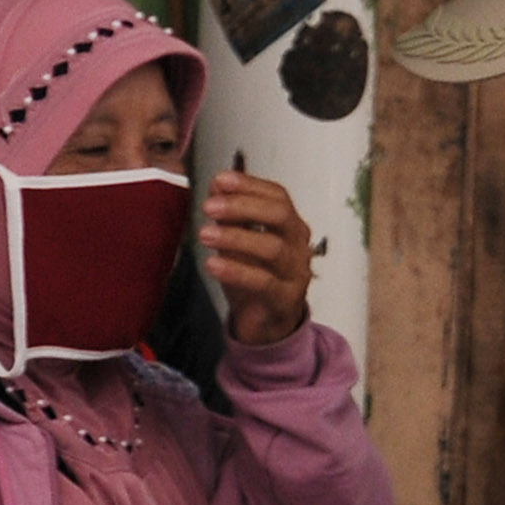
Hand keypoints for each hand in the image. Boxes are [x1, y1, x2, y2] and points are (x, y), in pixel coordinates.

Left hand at [198, 175, 315, 346]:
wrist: (265, 324)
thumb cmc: (253, 276)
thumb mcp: (238, 240)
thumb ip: (231, 214)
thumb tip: (217, 183)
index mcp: (290, 225)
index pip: (278, 196)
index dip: (250, 185)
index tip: (220, 180)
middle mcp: (299, 244)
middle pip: (280, 215)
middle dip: (243, 206)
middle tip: (209, 206)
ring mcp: (297, 272)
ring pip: (272, 248)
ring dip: (236, 237)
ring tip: (204, 234)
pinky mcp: (286, 299)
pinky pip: (263, 282)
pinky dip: (236, 271)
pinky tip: (212, 264)